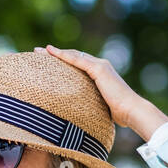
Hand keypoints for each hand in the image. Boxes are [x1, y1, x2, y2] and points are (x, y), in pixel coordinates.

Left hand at [37, 44, 167, 142]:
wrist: (131, 111)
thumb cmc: (118, 114)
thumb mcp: (99, 107)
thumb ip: (90, 104)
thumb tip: (80, 116)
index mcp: (99, 74)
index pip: (77, 64)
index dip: (62, 62)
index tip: (46, 62)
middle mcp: (99, 65)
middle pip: (72, 57)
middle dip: (54, 55)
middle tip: (37, 52)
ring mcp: (99, 65)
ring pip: (73, 56)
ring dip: (55, 53)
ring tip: (39, 51)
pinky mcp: (99, 69)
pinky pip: (77, 60)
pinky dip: (63, 56)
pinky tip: (51, 52)